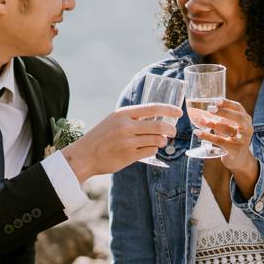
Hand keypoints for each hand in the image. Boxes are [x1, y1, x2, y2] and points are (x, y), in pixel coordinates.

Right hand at [63, 104, 178, 180]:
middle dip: (170, 129)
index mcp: (123, 114)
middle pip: (158, 125)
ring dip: (162, 141)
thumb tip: (156, 117)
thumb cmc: (101, 138)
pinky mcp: (129, 155)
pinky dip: (153, 150)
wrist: (84, 156)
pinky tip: (149, 149)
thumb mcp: (114, 121)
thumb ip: (132, 118)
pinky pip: (150, 151)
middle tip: (173, 132)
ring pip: (157, 139)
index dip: (168, 109)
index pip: (152, 108)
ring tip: (160, 141)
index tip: (178, 112)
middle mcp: (126, 126)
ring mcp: (128, 141)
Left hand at [194, 99, 259, 192]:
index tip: (216, 101)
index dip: (228, 103)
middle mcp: (247, 129)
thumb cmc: (233, 140)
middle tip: (210, 109)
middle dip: (224, 112)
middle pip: (238, 118)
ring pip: (228, 130)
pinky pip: (220, 142)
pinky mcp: (235, 150)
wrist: (240, 160)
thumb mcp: (231, 127)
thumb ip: (222, 119)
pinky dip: (208, 137)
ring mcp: (242, 140)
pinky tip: (198, 133)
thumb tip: (201, 110)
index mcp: (246, 120)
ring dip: (213, 124)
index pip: (238, 108)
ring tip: (201, 120)